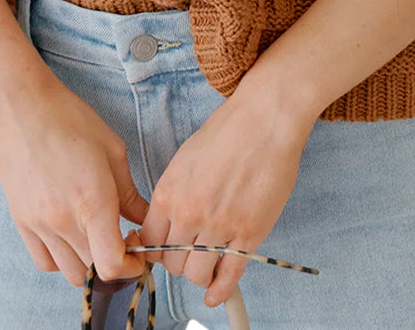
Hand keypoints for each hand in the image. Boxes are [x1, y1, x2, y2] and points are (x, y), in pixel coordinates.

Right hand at [0, 65, 149, 290]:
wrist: (22, 107)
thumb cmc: (70, 120)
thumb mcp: (112, 150)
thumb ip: (130, 193)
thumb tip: (144, 219)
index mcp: (93, 202)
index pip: (112, 265)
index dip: (132, 267)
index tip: (139, 253)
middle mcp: (65, 221)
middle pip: (94, 271)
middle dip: (114, 264)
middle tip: (122, 241)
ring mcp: (40, 225)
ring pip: (69, 272)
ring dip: (89, 264)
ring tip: (95, 238)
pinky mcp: (22, 222)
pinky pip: (44, 261)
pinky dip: (61, 260)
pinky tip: (71, 238)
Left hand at [139, 87, 312, 308]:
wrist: (264, 120)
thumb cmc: (227, 132)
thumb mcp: (185, 159)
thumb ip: (173, 193)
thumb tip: (166, 220)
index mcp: (169, 193)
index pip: (149, 242)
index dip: (154, 250)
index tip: (162, 250)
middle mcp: (189, 214)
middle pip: (171, 263)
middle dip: (177, 262)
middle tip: (188, 253)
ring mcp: (219, 227)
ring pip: (197, 274)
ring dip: (199, 274)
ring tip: (206, 263)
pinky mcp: (248, 234)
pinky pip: (228, 275)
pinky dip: (220, 291)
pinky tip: (216, 294)